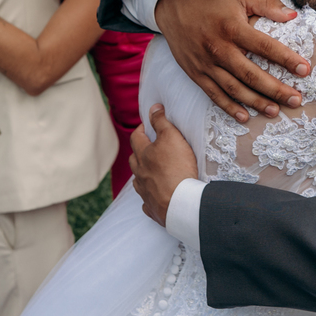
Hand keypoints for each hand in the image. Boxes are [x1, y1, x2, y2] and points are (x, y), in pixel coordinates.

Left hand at [129, 105, 199, 226]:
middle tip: (147, 147)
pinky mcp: (153, 208)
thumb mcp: (172, 137)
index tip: (146, 126)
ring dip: (142, 174)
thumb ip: (161, 122)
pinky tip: (154, 196)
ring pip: (138, 180)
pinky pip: (146, 202)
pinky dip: (149, 197)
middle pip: (134, 160)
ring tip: (150, 171)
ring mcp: (145, 192)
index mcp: (143, 155)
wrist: (180, 203)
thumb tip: (153, 108)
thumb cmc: (177, 168)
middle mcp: (140, 174)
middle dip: (138, 152)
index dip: (140, 129)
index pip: (136, 137)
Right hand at [156, 0, 309, 121]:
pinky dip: (229, 108)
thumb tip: (293, 15)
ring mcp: (207, 64)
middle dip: (276, 89)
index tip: (304, 70)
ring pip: (234, 89)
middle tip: (296, 99)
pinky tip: (245, 116)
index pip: (264, 47)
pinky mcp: (197, 74)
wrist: (173, 9)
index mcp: (233, 29)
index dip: (286, 59)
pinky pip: (215, 95)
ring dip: (256, 102)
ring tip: (275, 111)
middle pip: (251, 74)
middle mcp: (219, 49)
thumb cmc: (212, 3)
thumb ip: (267, 4)